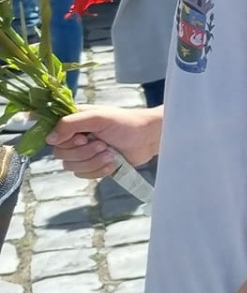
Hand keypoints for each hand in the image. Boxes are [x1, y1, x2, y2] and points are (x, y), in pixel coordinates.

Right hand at [46, 105, 162, 176]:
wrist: (149, 138)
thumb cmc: (127, 123)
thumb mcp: (98, 117)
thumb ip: (71, 124)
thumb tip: (50, 138)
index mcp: (74, 121)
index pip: (51, 135)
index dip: (64, 141)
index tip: (82, 138)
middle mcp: (75, 137)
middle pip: (60, 154)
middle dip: (83, 152)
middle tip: (102, 144)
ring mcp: (84, 152)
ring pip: (72, 167)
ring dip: (92, 162)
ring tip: (110, 153)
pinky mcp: (94, 165)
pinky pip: (85, 175)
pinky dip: (99, 170)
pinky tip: (112, 162)